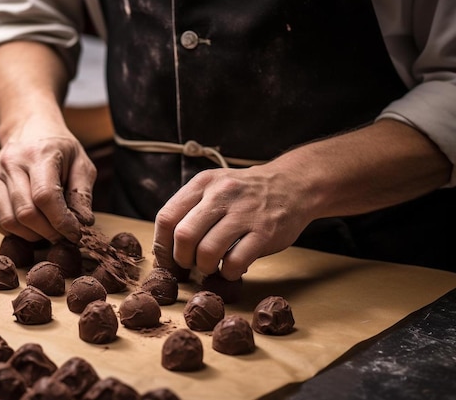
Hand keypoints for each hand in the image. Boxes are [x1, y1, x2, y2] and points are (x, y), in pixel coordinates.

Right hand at [0, 131, 95, 243]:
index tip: (75, 234)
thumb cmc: (59, 149)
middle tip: (62, 236)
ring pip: (8, 220)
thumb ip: (83, 194)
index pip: (45, 196)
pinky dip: (12, 231)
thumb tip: (83, 222)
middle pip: (26, 213)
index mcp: (39, 155)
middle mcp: (12, 163)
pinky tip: (28, 227)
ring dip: (30, 235)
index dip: (61, 222)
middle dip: (47, 232)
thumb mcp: (81, 164)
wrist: (31, 129)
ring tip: (46, 231)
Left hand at [153, 166, 312, 280]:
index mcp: (202, 183)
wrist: (293, 184)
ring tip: (211, 266)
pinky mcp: (265, 232)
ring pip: (207, 252)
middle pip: (183, 236)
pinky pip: (235, 262)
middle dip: (182, 259)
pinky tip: (231, 268)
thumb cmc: (245, 193)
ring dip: (204, 268)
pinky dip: (228, 272)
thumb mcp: (214, 187)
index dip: (162, 245)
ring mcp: (244, 213)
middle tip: (190, 265)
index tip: (168, 260)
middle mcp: (221, 195)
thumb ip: (190, 210)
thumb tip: (165, 248)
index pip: (167, 217)